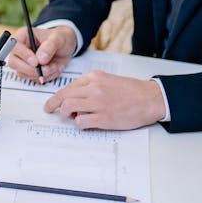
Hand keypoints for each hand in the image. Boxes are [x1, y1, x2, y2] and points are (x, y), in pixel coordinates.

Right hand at [8, 25, 76, 82]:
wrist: (65, 48)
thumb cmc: (59, 39)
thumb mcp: (58, 39)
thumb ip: (49, 46)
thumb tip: (40, 58)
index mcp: (22, 36)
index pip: (14, 46)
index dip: (23, 55)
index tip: (36, 62)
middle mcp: (20, 50)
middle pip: (14, 63)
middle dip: (31, 69)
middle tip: (46, 69)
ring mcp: (22, 62)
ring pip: (23, 73)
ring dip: (40, 73)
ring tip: (55, 66)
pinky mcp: (28, 71)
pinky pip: (33, 79)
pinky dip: (45, 77)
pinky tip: (53, 69)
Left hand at [43, 71, 165, 129]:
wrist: (150, 98)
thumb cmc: (131, 91)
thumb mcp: (108, 80)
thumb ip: (90, 87)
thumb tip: (74, 99)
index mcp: (94, 77)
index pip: (67, 87)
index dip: (56, 97)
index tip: (52, 103)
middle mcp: (94, 88)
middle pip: (63, 97)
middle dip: (53, 105)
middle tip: (50, 111)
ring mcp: (98, 103)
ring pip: (68, 108)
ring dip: (66, 115)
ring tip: (72, 118)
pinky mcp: (104, 118)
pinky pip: (81, 123)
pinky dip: (80, 125)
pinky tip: (86, 124)